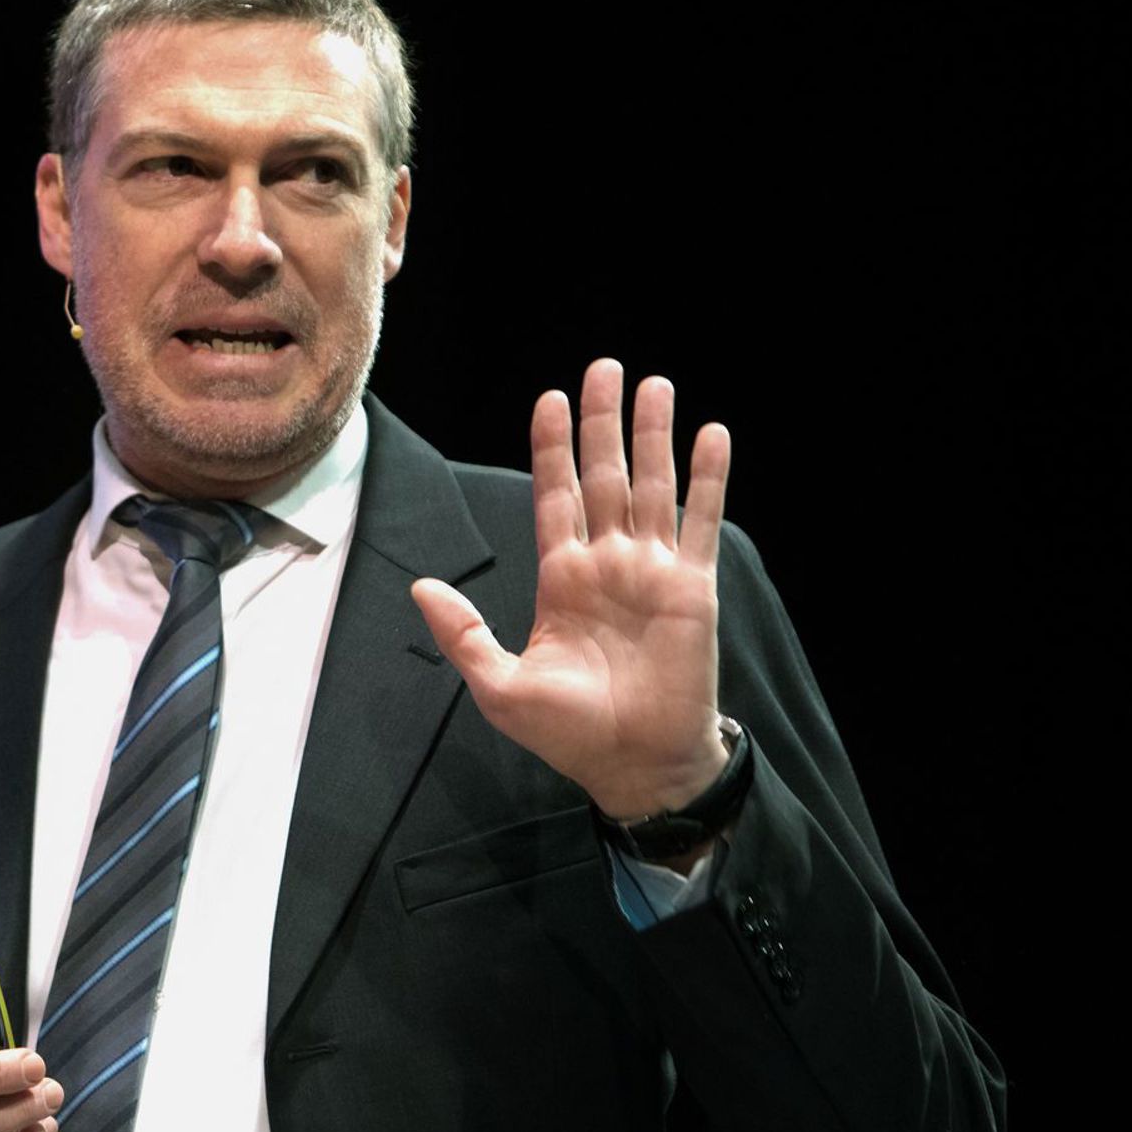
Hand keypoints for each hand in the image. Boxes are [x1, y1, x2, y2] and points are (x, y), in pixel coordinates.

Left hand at [411, 358, 731, 818]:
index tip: (549, 398)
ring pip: (653, 486)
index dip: (552, 447)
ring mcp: (652, 571)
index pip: (555, 495)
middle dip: (602, 422)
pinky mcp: (692, 588)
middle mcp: (607, 563)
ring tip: (654, 384)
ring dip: (654, 435)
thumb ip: (462, 633)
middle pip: (604, 475)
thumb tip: (420, 586)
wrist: (635, 766)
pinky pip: (701, 522)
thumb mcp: (499, 685)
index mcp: (561, 577)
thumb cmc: (567, 734)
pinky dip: (707, 479)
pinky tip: (711, 434)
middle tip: (603, 366)